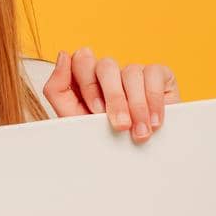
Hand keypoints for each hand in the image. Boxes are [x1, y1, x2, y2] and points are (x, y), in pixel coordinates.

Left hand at [42, 48, 179, 141]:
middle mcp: (109, 74)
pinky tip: (153, 121)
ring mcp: (133, 72)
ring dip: (136, 106)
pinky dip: (153, 101)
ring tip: (139, 133)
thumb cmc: (106, 141)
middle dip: (114, 98)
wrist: (140, 160)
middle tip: (120, 125)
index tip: (95, 112)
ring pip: (131, 71)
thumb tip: (64, 55)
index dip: (88, 86)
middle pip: (105, 66)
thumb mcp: (75, 121)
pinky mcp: (158, 74)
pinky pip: (154, 74)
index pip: (80, 61)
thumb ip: (58, 90)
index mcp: (86, 81)